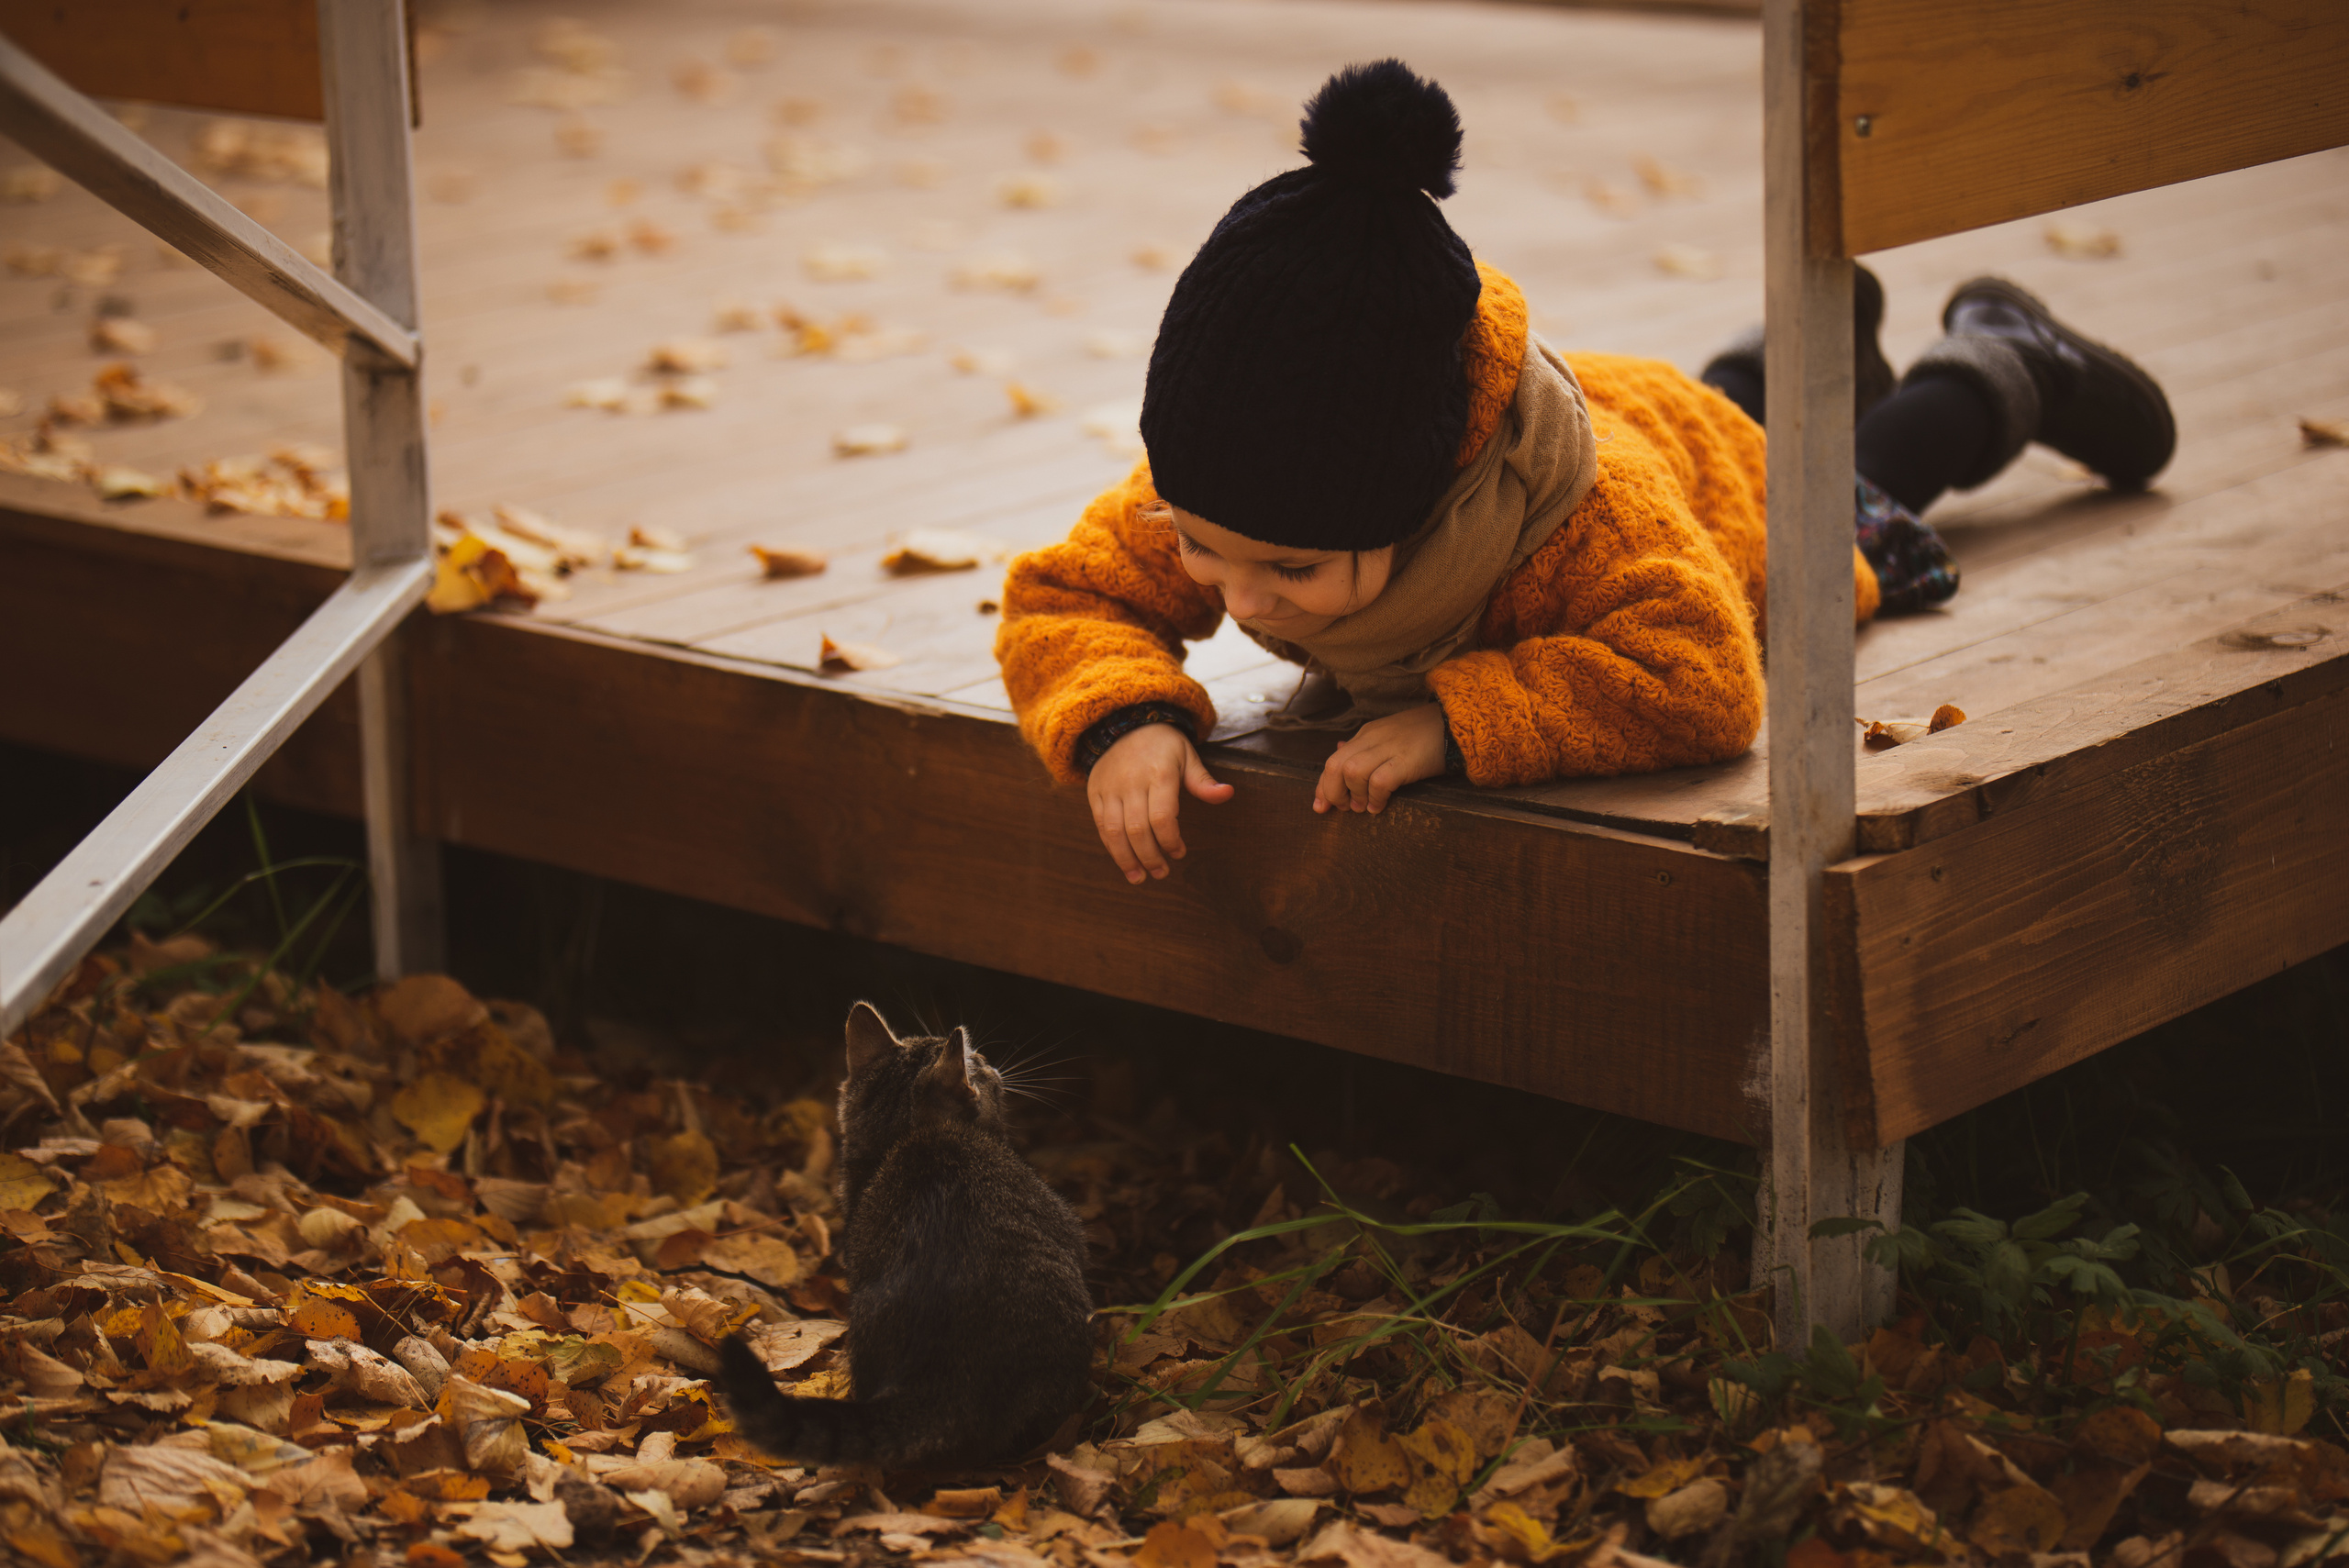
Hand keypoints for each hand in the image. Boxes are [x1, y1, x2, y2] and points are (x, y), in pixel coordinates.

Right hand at [1087, 724, 1234, 883]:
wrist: (1123, 723)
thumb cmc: (1162, 745)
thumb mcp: (1187, 755)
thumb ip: (1203, 781)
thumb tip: (1228, 794)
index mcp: (1159, 774)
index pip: (1162, 817)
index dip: (1171, 841)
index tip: (1180, 853)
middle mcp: (1131, 782)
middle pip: (1138, 829)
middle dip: (1150, 857)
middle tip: (1162, 872)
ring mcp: (1110, 788)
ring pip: (1115, 831)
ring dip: (1127, 859)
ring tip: (1139, 878)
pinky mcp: (1095, 793)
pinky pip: (1101, 825)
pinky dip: (1111, 847)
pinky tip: (1124, 862)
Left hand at [1314, 703, 1449, 814]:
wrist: (1455, 723)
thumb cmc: (1423, 735)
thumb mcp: (1388, 735)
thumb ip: (1363, 745)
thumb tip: (1338, 749)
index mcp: (1367, 734)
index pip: (1333, 759)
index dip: (1323, 785)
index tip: (1320, 805)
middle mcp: (1373, 739)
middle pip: (1335, 765)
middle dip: (1332, 791)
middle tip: (1343, 808)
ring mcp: (1389, 748)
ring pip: (1352, 772)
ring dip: (1354, 794)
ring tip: (1363, 807)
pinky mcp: (1406, 760)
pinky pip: (1380, 781)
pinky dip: (1375, 797)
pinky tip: (1379, 806)